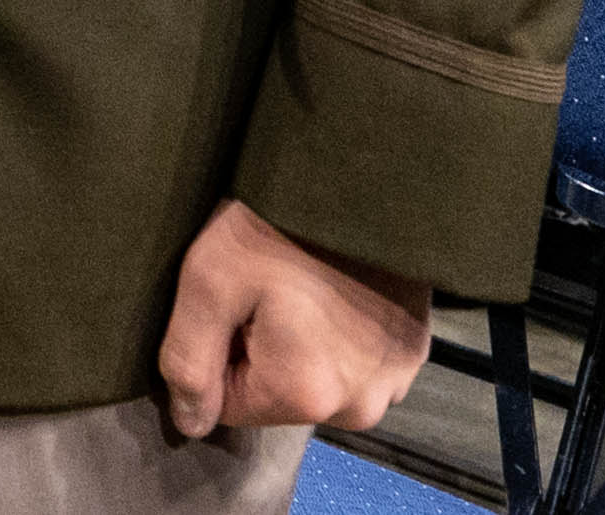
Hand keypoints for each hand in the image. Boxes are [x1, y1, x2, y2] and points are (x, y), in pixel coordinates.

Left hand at [156, 200, 430, 435]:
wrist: (363, 183)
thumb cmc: (278, 227)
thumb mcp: (209, 282)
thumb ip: (188, 360)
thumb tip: (189, 422)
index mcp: (304, 395)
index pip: (230, 406)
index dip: (216, 353)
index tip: (228, 304)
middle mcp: (359, 406)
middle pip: (278, 396)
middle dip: (260, 350)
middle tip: (265, 289)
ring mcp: (395, 381)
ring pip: (318, 381)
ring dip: (302, 346)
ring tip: (301, 286)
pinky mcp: (415, 353)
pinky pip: (357, 364)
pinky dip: (340, 336)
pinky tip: (334, 290)